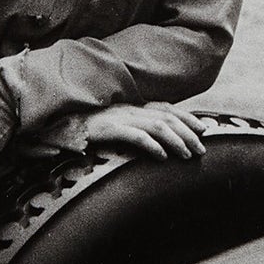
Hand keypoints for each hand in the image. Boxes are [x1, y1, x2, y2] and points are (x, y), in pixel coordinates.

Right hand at [79, 103, 207, 159]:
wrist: (60, 127)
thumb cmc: (88, 130)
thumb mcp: (115, 127)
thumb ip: (135, 129)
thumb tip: (158, 142)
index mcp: (132, 107)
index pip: (166, 108)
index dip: (186, 117)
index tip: (203, 129)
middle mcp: (129, 109)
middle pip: (166, 117)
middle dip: (187, 133)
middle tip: (201, 149)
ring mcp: (119, 118)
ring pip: (156, 126)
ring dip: (175, 140)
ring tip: (187, 154)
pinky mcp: (108, 129)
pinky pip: (135, 135)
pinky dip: (152, 145)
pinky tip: (162, 156)